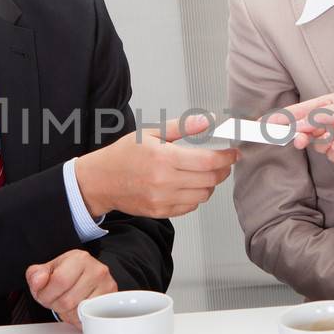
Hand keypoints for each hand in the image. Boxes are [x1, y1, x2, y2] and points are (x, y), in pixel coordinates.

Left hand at [26, 250, 116, 325]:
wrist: (88, 278)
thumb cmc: (68, 275)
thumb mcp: (47, 271)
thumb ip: (36, 275)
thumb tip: (38, 281)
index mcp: (79, 259)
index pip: (59, 281)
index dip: (46, 294)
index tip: (44, 295)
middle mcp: (96, 271)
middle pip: (67, 301)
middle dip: (56, 306)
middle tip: (55, 301)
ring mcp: (107, 287)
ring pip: (78, 312)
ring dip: (67, 314)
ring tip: (67, 304)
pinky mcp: (110, 302)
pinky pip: (90, 319)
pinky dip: (79, 319)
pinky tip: (77, 309)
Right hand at [74, 114, 238, 218]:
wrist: (100, 181)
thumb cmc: (122, 156)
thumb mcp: (150, 133)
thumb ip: (181, 127)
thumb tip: (205, 121)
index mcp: (164, 158)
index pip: (209, 161)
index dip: (227, 158)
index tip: (233, 153)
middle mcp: (164, 181)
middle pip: (210, 180)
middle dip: (222, 170)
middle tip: (223, 162)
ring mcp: (163, 199)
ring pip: (203, 195)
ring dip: (209, 184)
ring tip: (202, 173)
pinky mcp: (160, 212)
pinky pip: (190, 207)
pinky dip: (195, 196)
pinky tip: (187, 185)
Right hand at [274, 94, 333, 183]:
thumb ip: (318, 115)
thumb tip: (298, 123)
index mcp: (329, 105)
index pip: (301, 110)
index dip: (284, 117)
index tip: (267, 123)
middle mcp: (330, 121)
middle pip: (303, 127)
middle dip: (297, 132)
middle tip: (294, 138)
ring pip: (312, 141)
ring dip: (313, 141)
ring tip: (317, 140)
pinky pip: (326, 153)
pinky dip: (329, 151)